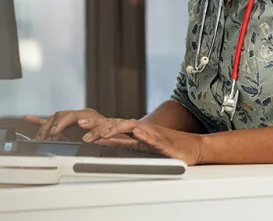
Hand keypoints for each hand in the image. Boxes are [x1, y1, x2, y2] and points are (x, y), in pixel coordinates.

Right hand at [24, 108, 106, 140]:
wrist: (115, 131)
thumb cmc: (111, 133)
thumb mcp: (106, 134)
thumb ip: (96, 133)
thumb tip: (85, 131)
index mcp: (87, 114)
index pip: (70, 115)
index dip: (60, 123)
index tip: (54, 132)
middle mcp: (78, 115)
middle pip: (59, 116)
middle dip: (50, 127)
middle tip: (44, 138)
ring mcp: (71, 119)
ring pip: (54, 119)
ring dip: (45, 128)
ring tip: (39, 137)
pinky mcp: (66, 125)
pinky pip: (52, 121)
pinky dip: (39, 120)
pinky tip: (28, 118)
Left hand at [80, 117, 203, 165]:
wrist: (192, 147)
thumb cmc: (169, 149)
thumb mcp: (142, 148)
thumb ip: (125, 145)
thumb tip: (105, 144)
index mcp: (135, 133)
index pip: (113, 128)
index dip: (97, 127)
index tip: (80, 129)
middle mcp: (142, 130)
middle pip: (117, 125)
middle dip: (99, 127)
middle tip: (82, 130)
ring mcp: (151, 133)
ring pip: (129, 127)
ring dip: (114, 129)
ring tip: (101, 134)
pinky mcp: (163, 140)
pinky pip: (151, 136)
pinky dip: (142, 134)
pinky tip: (136, 132)